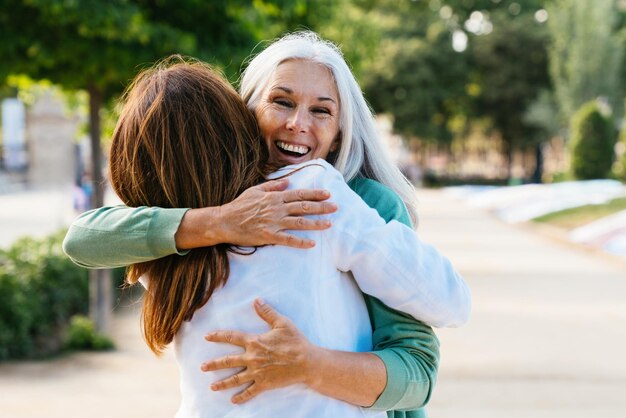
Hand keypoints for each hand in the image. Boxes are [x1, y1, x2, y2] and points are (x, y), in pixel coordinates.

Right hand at [176, 178, 337, 249]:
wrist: (224, 221)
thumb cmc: (239, 206)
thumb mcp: (255, 190)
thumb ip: (272, 186)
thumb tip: (287, 182)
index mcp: (274, 197)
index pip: (299, 194)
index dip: (315, 194)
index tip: (328, 194)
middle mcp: (276, 208)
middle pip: (304, 207)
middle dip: (322, 207)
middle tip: (336, 207)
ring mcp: (273, 222)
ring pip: (299, 222)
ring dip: (316, 223)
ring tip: (329, 224)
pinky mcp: (268, 236)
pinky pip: (288, 240)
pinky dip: (301, 242)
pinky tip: (312, 243)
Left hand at [201, 299, 317, 403]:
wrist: (307, 362)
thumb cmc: (295, 341)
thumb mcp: (282, 323)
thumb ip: (267, 312)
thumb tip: (256, 300)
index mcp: (255, 342)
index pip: (232, 337)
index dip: (218, 336)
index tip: (207, 336)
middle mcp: (252, 358)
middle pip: (228, 361)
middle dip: (214, 364)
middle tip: (203, 367)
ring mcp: (257, 373)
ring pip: (236, 379)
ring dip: (223, 383)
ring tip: (212, 387)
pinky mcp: (264, 384)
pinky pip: (250, 392)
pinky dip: (241, 397)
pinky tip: (233, 400)